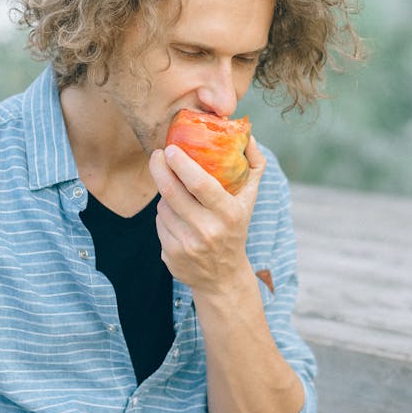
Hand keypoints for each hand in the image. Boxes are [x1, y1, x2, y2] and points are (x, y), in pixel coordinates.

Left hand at [148, 137, 265, 294]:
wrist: (222, 277)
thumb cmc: (235, 228)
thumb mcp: (249, 200)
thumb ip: (254, 166)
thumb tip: (248, 135)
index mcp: (228, 214)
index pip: (200, 184)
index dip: (181, 164)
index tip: (170, 149)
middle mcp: (208, 230)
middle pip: (173, 192)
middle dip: (160, 168)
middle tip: (158, 155)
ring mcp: (187, 245)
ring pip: (163, 206)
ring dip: (165, 195)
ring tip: (177, 193)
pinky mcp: (171, 255)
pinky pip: (159, 223)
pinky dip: (164, 215)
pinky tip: (176, 218)